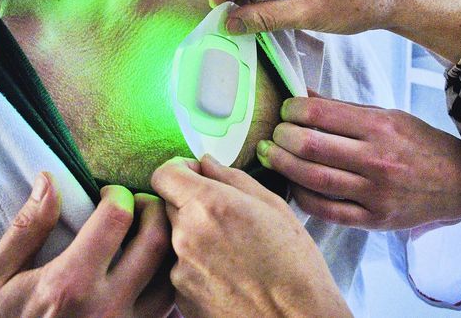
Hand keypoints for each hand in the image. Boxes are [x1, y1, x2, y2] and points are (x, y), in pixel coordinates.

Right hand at [0, 173, 173, 317]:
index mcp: (69, 284)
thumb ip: (26, 229)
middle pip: (156, 240)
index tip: (109, 194)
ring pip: (171, 272)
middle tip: (138, 203)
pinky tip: (148, 266)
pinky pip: (168, 303)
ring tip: (148, 230)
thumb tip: (49, 180)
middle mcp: (107, 305)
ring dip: (166, 243)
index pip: (117, 219)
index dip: (118, 194)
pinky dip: (166, 276)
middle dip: (152, 209)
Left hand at [151, 156, 351, 317]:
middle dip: (190, 203)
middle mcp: (186, 235)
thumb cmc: (295, 264)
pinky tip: (228, 275)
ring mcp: (179, 270)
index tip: (195, 175)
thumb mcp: (274, 207)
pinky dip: (197, 267)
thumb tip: (207, 162)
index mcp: (209, 205)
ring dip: (194, 236)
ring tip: (231, 251)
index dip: (179, 170)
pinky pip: (180, 269)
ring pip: (175, 238)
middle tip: (224, 217)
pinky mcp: (180, 297)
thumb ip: (233, 178)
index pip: (164, 174)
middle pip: (168, 204)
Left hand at [255, 93, 460, 229]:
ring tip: (272, 155)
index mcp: (380, 127)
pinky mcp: (373, 219)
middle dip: (282, 137)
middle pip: (311, 146)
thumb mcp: (389, 115)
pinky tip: (292, 184)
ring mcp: (374, 192)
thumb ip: (344, 108)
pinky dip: (302, 196)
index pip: (321, 114)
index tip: (286, 110)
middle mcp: (376, 159)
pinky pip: (326, 210)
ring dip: (284, 165)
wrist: (458, 183)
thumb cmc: (420, 145)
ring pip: (314, 179)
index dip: (293, 109)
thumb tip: (303, 94)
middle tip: (275, 134)